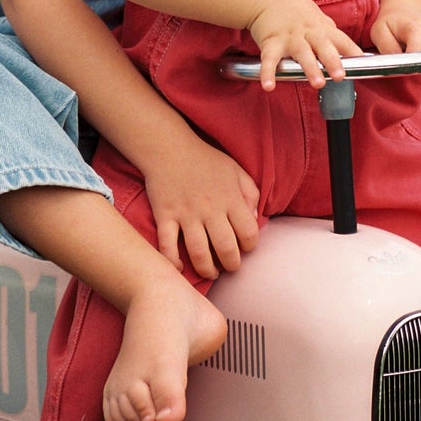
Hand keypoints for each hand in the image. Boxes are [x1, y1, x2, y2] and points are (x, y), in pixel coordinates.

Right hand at [143, 135, 260, 280]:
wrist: (169, 147)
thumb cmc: (205, 159)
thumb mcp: (235, 169)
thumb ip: (251, 192)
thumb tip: (256, 218)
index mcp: (230, 198)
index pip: (249, 233)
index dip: (250, 246)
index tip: (244, 247)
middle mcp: (210, 209)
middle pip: (226, 248)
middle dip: (231, 265)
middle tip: (229, 266)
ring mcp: (186, 214)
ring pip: (199, 252)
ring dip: (207, 270)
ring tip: (210, 273)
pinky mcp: (165, 215)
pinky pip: (167, 245)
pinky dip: (172, 261)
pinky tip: (180, 268)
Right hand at [247, 0, 361, 89]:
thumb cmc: (295, 10)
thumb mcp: (317, 18)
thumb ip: (332, 35)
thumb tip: (352, 50)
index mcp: (321, 28)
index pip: (342, 40)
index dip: (353, 51)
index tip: (366, 63)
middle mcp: (308, 32)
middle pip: (323, 46)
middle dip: (333, 61)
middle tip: (340, 76)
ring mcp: (289, 37)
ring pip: (302, 52)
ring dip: (310, 68)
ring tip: (318, 83)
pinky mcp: (271, 42)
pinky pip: (270, 59)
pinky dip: (268, 73)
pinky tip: (269, 86)